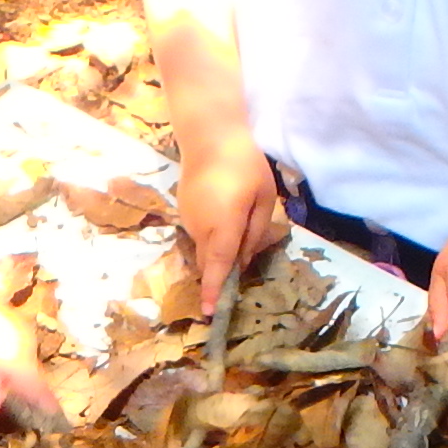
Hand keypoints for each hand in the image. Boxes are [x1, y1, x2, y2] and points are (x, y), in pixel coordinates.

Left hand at [0, 270, 59, 435]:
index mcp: (14, 353)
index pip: (41, 391)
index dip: (46, 413)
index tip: (52, 433)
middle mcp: (23, 346)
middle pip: (33, 384)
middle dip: (29, 407)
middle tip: (22, 429)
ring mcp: (17, 337)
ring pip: (24, 372)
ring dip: (19, 393)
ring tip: (11, 412)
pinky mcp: (7, 332)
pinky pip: (15, 362)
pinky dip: (11, 377)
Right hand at [175, 146, 281, 323]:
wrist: (209, 134)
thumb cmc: (244, 164)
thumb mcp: (263, 198)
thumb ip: (254, 233)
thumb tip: (242, 260)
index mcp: (223, 226)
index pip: (218, 267)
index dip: (215, 291)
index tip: (210, 313)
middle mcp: (200, 228)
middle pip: (209, 263)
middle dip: (222, 272)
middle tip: (242, 259)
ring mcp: (188, 220)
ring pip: (204, 248)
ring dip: (218, 250)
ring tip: (238, 220)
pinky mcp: (183, 211)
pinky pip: (199, 234)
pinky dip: (211, 235)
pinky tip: (225, 211)